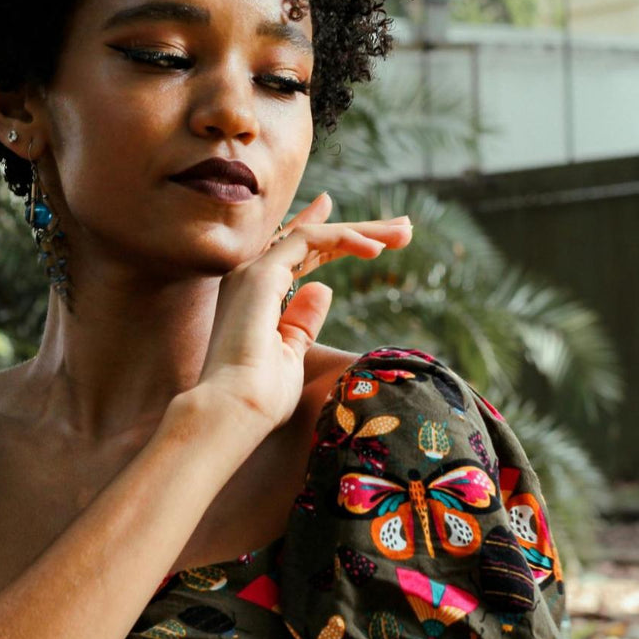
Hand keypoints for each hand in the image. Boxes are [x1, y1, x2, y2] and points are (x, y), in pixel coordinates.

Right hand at [192, 192, 411, 432]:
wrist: (234, 411)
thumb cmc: (260, 396)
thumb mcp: (292, 354)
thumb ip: (303, 321)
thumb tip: (324, 287)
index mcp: (254, 296)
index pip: (296, 254)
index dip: (330, 237)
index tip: (364, 230)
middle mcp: (249, 277)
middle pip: (310, 241)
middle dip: (357, 231)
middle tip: (402, 228)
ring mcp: (251, 272)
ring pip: (312, 235)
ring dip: (360, 231)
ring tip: (404, 233)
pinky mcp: (260, 273)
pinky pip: (308, 240)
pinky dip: (343, 238)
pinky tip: (376, 249)